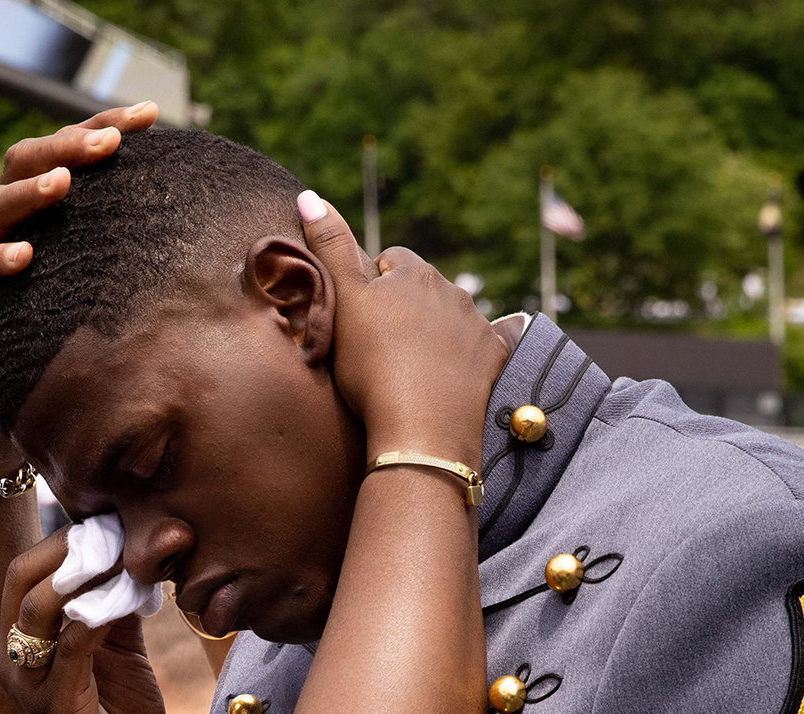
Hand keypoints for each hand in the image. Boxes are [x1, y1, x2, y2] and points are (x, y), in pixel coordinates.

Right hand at [0, 101, 158, 478]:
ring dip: (30, 190)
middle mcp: (9, 229)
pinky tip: (25, 255)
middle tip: (110, 140)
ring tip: (64, 182)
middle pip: (25, 161)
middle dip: (67, 143)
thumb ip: (140, 268)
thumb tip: (223, 256)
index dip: (106, 125)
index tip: (152, 114)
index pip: (69, 153)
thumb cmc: (60, 354)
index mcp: (43, 217)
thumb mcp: (104, 301)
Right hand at [0, 530, 164, 713]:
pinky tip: (130, 599)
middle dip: (68, 545)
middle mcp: (13, 661)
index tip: (115, 518)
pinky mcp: (56, 712)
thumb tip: (136, 557)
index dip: (66, 539)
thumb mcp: (118, 656)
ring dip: (85, 573)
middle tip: (119, 528)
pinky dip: (97, 616)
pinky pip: (70, 649)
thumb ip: (117, 610)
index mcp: (22, 644)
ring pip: (37, 608)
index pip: (25, 571)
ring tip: (128, 554)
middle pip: (20, 578)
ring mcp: (29, 687)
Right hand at [295, 193, 507, 467]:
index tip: (360, 316)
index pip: (391, 260)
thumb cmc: (372, 365)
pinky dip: (475, 349)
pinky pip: (490, 341)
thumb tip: (308, 195)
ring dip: (434, 329)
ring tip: (410, 364)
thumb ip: (328, 246)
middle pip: (423, 287)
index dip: (372, 285)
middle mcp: (451, 289)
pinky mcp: (494, 356)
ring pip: (451, 314)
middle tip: (380, 343)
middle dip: (405, 305)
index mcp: (414, 273)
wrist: (420, 428)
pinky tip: (460, 367)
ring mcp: (476, 323)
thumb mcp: (341, 303)